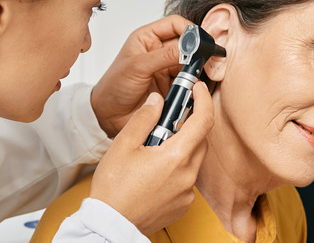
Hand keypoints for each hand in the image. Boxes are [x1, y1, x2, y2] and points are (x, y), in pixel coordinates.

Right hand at [88, 82, 213, 235]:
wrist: (111, 224)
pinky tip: (154, 171)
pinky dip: (176, 168)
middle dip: (187, 125)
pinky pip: (186, 179)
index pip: (203, 121)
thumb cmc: (114, 188)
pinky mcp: (182, 205)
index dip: (203, 100)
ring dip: (180, 147)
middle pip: (199, 140)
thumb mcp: (124, 145)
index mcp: (175, 157)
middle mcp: (187, 176)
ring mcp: (187, 193)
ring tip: (152, 149)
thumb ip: (144, 118)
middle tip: (166, 119)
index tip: (198, 89)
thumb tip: (158, 100)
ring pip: (192, 160)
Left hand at [91, 14, 193, 137]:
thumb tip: (189, 47)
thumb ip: (164, 55)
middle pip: (188, 44)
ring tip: (194, 78)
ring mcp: (167, 69)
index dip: (190, 29)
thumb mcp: (137, 67)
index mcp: (147, 38)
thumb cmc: (113, 87)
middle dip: (198, 51)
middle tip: (206, 60)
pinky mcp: (172, 86)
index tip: (201, 41)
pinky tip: (192, 89)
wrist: (109, 116)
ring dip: (196, 70)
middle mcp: (159, 51)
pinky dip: (194, 85)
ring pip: (191, 64)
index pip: (175, 24)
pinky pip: (190, 82)